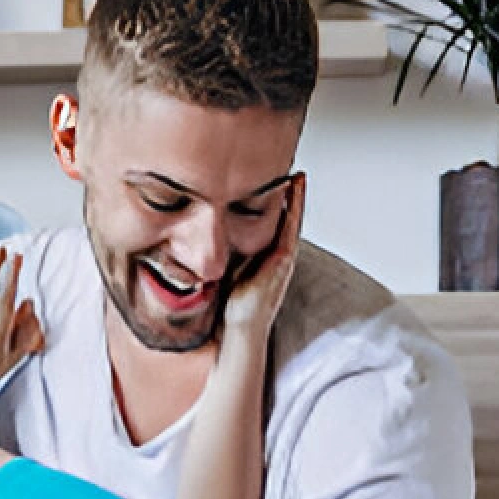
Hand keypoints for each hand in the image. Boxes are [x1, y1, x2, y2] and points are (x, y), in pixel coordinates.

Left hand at [221, 175, 304, 354]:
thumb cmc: (231, 305)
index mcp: (264, 259)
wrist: (239, 325)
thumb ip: (222, 256)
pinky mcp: (284, 259)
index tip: (272, 185)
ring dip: (295, 197)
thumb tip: (201, 243)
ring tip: (297, 176)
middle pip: (286, 219)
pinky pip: (292, 227)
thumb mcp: (226, 271)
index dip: (275, 205)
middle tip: (291, 173)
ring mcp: (283, 257)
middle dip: (289, 197)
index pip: (273, 225)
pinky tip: (295, 188)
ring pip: (292, 220)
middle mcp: (277, 256)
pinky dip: (295, 207)